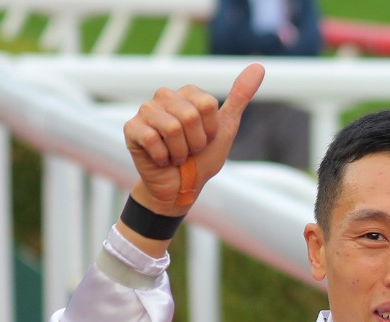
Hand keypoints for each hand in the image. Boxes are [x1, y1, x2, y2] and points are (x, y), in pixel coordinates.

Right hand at [122, 63, 264, 216]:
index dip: (210, 129)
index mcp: (187, 93)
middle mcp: (164, 96)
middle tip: (191, 150)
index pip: (207, 104)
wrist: (182, 187)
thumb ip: (240, 97)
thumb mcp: (226, 128)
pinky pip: (153, 140)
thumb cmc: (203, 158)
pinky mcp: (131, 129)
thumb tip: (259, 66)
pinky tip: (161, 159)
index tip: (206, 137)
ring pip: (172, 128)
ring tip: (177, 155)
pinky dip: (164, 158)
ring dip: (181, 152)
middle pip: (189, 115)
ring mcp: (145, 111)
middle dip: (196, 142)